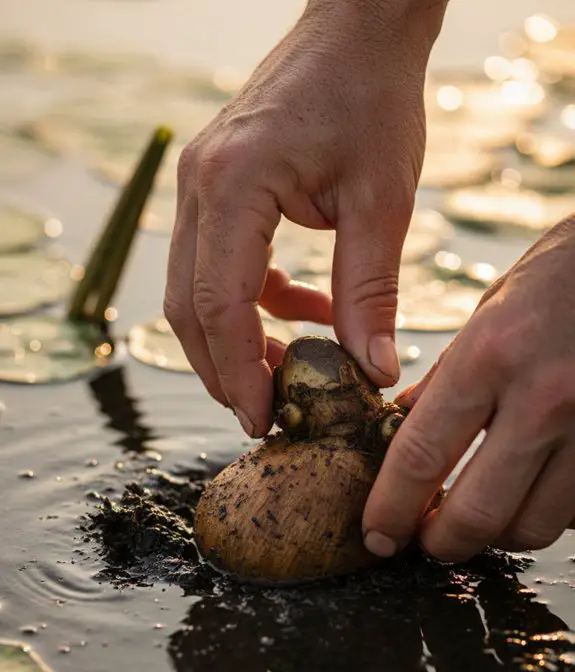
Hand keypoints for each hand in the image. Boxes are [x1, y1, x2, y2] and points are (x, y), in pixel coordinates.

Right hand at [165, 0, 445, 435]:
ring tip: (287, 373)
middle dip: (224, 369)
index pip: (219, 303)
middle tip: (266, 414)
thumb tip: (372, 371)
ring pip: (194, 291)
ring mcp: (200, 186)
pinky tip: (304, 310)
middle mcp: (199, 186)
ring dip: (236, 340)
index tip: (264, 421)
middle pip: (188, 306)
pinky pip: (218, 266)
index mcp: (233, 184)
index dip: (239, 372)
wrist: (357, 30)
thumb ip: (370, 291)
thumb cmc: (372, 98)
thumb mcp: (382, 202)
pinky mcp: (217, 191)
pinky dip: (254, 302)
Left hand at [363, 214, 574, 561]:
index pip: (422, 456)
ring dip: (496, 534)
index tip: (377, 534)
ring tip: (480, 516)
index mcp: (491, 355)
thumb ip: (448, 378)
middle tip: (427, 541)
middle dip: (441, 542)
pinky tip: (531, 492)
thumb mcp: (492, 309)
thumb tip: (405, 431)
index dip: (391, 509)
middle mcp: (545, 398)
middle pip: (478, 513)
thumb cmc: (567, 273)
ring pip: (533, 526)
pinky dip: (546, 513)